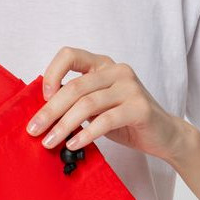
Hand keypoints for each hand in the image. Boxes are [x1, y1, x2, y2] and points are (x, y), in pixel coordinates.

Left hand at [24, 46, 185, 163]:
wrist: (165, 135)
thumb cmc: (126, 120)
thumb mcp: (97, 106)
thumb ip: (76, 101)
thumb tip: (41, 111)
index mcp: (103, 65)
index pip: (70, 55)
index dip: (52, 74)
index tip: (42, 98)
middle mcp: (116, 70)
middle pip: (74, 86)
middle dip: (50, 110)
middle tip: (34, 130)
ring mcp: (130, 87)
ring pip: (87, 104)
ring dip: (64, 125)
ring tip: (50, 142)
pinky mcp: (139, 107)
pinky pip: (105, 120)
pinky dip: (86, 134)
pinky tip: (74, 144)